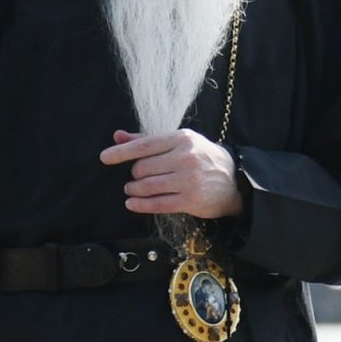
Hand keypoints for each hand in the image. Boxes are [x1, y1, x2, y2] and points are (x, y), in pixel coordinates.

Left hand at [102, 129, 244, 219]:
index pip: (145, 145)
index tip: (105, 158)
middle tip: (136, 178)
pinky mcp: (191, 200)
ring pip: (147, 186)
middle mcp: (186, 157)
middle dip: (135, 175)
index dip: (122, 152)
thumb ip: (148, 140)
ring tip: (133, 189)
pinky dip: (140, 205)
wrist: (235, 180)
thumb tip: (117, 136)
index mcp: (182, 138)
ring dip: (134, 189)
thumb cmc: (202, 158)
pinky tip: (132, 203)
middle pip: (143, 168)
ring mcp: (189, 180)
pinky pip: (157, 204)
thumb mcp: (180, 142)